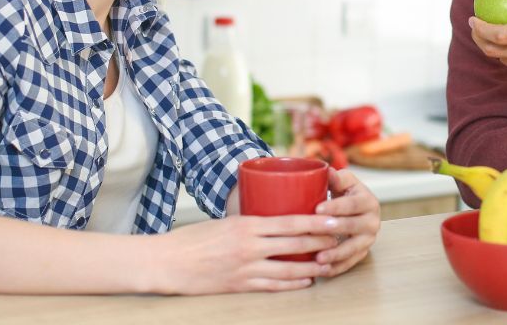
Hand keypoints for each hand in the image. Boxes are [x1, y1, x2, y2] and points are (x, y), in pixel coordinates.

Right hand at [145, 214, 339, 293]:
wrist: (167, 262)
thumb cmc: (193, 239)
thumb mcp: (225, 222)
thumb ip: (250, 224)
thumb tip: (274, 222)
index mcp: (247, 225)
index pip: (291, 222)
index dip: (316, 222)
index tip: (334, 220)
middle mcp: (251, 246)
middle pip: (295, 244)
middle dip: (321, 242)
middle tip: (339, 239)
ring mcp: (247, 268)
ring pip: (289, 269)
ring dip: (312, 267)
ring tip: (329, 264)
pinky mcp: (240, 285)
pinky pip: (274, 286)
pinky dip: (293, 284)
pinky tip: (306, 281)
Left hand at [314, 168, 380, 275]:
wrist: (353, 211)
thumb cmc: (344, 194)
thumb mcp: (343, 182)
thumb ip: (336, 177)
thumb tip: (327, 172)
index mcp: (368, 201)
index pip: (353, 204)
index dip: (336, 206)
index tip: (317, 209)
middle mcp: (373, 221)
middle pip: (354, 227)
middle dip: (334, 230)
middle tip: (315, 234)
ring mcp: (369, 239)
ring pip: (354, 248)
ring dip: (336, 254)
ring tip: (318, 258)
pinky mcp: (362, 253)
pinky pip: (350, 263)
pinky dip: (336, 268)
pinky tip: (322, 271)